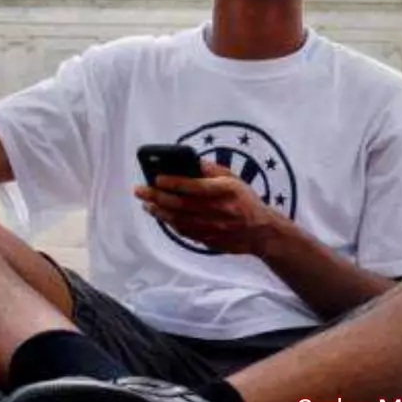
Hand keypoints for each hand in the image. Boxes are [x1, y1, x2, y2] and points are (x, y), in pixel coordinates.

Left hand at [133, 162, 284, 255]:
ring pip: (179, 220)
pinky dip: (169, 223)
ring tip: (146, 203)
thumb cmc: (246, 201)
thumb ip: (212, 170)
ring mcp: (214, 228)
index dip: (175, 182)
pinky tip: (161, 215)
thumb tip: (190, 161)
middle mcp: (220, 210)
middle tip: (140, 190)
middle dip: (157, 196)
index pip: (196, 186)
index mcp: (227, 191)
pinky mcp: (208, 240)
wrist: (261, 232)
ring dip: (159, 211)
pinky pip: (183, 231)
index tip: (157, 178)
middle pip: (182, 204)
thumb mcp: (235, 180)